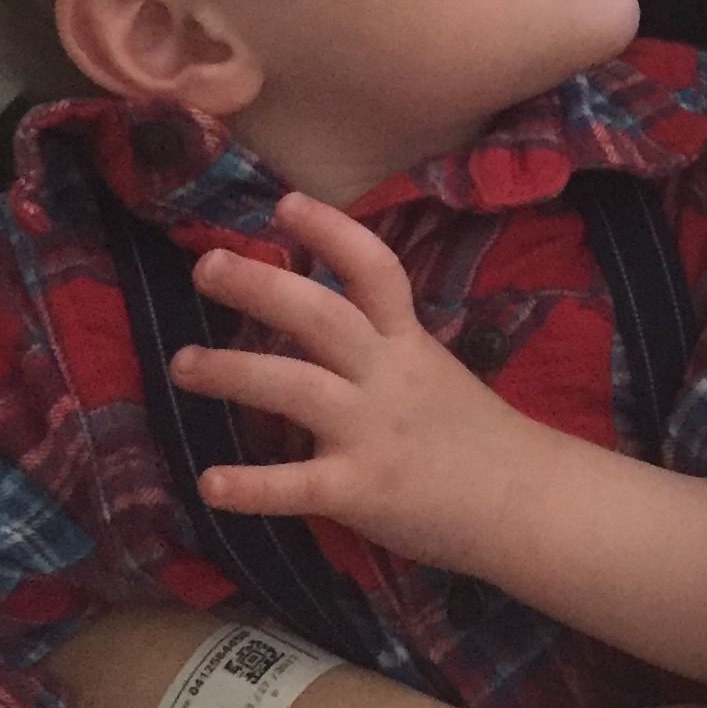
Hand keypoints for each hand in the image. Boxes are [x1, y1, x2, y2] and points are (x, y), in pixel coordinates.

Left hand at [178, 193, 538, 566]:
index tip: (285, 205)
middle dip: (261, 286)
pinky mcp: (361, 489)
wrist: (525, 503)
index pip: (374, 270)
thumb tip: (319, 332)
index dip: (331, 232)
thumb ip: (382, 353)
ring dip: (231, 373)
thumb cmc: (476, 439)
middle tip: (206, 266)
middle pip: (321, 316)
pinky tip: (208, 484)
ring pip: (294, 388)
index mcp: (406, 343)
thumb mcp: (434, 374)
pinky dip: (251, 487)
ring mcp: (372, 431)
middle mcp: (386, 375)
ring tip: (180, 366)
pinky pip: (296, 485)